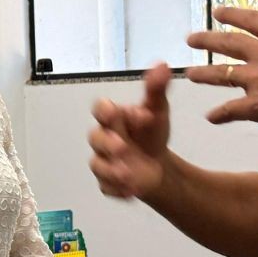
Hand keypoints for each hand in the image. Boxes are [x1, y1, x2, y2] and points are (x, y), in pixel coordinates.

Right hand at [89, 63, 174, 198]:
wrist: (157, 164)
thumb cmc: (150, 133)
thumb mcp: (158, 110)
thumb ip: (157, 89)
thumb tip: (162, 65)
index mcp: (113, 117)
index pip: (101, 109)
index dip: (110, 112)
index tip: (133, 114)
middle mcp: (103, 138)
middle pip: (95, 138)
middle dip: (108, 143)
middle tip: (123, 148)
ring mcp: (103, 161)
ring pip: (98, 164)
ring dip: (112, 170)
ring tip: (129, 175)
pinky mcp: (107, 182)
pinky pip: (106, 186)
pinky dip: (117, 189)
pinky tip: (131, 191)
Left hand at [183, 7, 257, 143]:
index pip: (252, 20)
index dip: (233, 14)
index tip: (217, 11)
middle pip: (228, 42)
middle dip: (207, 39)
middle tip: (191, 38)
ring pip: (222, 74)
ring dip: (203, 73)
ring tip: (189, 74)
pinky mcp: (256, 105)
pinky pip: (231, 110)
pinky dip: (219, 115)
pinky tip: (211, 117)